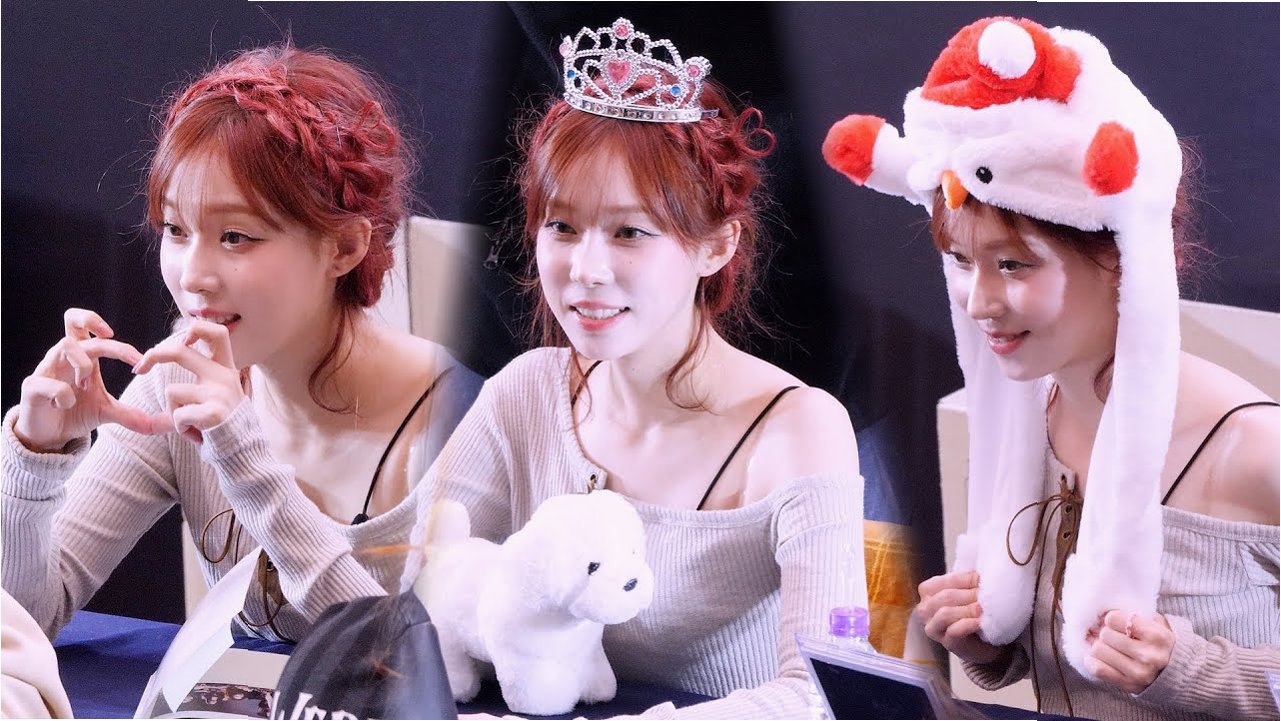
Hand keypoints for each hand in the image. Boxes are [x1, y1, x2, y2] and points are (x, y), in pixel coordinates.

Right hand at [14, 309, 168, 451]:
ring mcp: (46, 368)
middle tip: (115, 347)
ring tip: (85, 386)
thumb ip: (132, 414)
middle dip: (100, 332)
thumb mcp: (107, 412)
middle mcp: (63, 356)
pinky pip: (49, 382)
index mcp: (82, 356)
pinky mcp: (31, 387)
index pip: (94, 330)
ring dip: (84, 365)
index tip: (139, 360)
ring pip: (65, 345)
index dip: (118, 340)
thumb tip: (165, 424)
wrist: (48, 435)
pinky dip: (63, 395)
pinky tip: (63, 406)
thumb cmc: (75, 413)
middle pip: (75, 322)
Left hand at [133, 319, 243, 443]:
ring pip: (171, 391)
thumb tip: (172, 355)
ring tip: (192, 424)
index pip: (218, 332)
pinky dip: (180, 429)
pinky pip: (177, 416)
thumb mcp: (220, 393)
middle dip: (153, 356)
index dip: (196, 329)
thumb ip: (203, 375)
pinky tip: (197, 435)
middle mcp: (224, 376)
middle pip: (179, 350)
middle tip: (138, 370)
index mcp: (226, 368)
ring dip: (173, 411)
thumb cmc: (225, 424)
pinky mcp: (213, 412)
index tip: (183, 340)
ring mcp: (219, 393)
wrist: (243, 452)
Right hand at [916, 571, 1006, 664]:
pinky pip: (953, 632)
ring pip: (945, 614)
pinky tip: (979, 622)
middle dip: (969, 595)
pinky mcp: (946, 643)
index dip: (966, 579)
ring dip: (968, 609)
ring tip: (983, 609)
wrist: (986, 642)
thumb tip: (983, 567)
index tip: (984, 580)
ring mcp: (933, 627)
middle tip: (988, 595)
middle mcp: (925, 609)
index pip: (945, 581)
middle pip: (945, 597)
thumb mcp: (969, 592)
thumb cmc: (974, 613)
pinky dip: (967, 625)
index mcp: (928, 591)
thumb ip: (968, 581)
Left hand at [1085, 609, 1173, 693]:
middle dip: (1106, 632)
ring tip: (1111, 647)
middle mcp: (1150, 656)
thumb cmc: (1158, 640)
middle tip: (1113, 635)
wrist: (1177, 671)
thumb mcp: (1153, 620)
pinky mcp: (1129, 685)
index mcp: (1157, 636)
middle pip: (1105, 634)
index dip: (1112, 618)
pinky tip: (1103, 658)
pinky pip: (1097, 669)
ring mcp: (1139, 673)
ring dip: (1100, 647)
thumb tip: (1097, 614)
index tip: (1117, 622)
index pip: (1114, 619)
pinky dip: (1094, 661)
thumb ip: (1129, 614)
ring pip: (1098, 650)